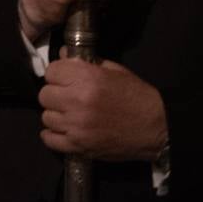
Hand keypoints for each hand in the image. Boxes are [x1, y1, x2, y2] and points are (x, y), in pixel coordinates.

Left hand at [38, 58, 167, 160]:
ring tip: (69, 115)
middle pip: (45, 95)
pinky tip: (64, 130)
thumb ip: (86, 62)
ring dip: (56, 115)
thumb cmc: (136, 96)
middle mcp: (77, 101)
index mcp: (87, 78)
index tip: (65, 79)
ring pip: (46, 117)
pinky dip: (53, 135)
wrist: (157, 128)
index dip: (58, 74)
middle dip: (55, 94)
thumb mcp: (114, 71)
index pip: (51, 71)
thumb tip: (63, 55)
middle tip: (67, 98)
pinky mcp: (79, 146)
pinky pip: (49, 139)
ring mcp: (76, 126)